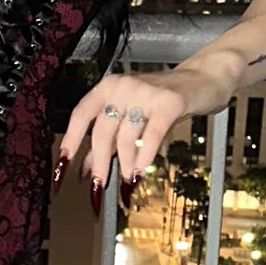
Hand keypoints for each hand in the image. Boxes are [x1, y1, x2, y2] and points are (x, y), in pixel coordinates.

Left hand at [54, 58, 235, 211]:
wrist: (203, 78)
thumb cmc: (163, 100)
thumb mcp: (131, 114)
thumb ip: (109, 137)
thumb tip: (86, 168)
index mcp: (108, 87)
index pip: (81, 115)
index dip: (70, 143)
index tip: (62, 167)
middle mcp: (123, 87)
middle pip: (102, 132)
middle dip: (98, 164)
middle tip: (98, 186)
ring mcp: (146, 93)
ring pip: (126, 137)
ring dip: (124, 164)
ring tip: (125, 181)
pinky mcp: (169, 103)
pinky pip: (151, 135)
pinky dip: (143, 157)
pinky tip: (140, 172)